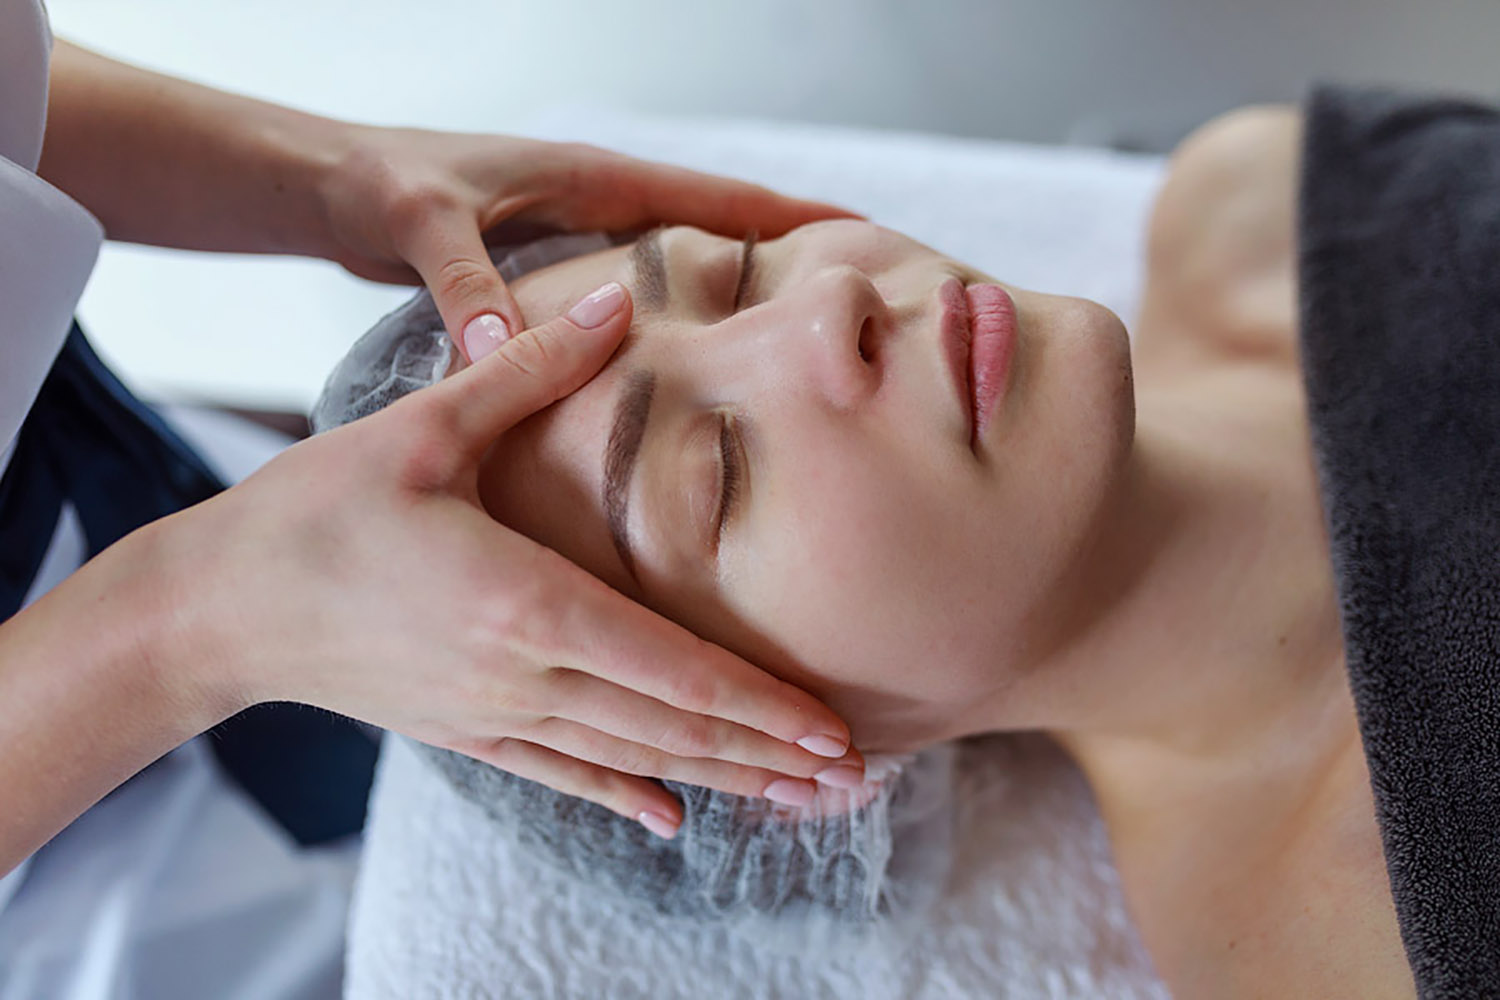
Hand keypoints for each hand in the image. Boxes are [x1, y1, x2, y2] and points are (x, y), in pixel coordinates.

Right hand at [155, 282, 861, 836]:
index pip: (669, 669)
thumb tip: (620, 298)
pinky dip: (623, 794)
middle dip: (767, 754)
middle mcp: (520, 677)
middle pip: (668, 728)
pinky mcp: (467, 733)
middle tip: (855, 776)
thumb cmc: (316, 510)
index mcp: (522, 604)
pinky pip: (562, 775)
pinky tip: (670, 821)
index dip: (758, 705)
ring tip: (797, 801)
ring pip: (630, 757)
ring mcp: (494, 717)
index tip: (832, 731)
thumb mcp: (424, 426)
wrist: (218, 607)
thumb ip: (532, 368)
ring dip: (719, 780)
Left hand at [318, 126, 855, 362]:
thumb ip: (466, 285)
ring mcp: (581, 237)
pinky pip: (635, 300)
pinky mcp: (556, 272)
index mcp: (590, 178)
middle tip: (856, 302)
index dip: (791, 216)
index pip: (715, 196)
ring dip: (735, 295)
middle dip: (787, 258)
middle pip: (718, 231)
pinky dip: (674, 324)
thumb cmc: (373, 185)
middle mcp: (598, 203)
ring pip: (680, 270)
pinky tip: (692, 370)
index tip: (866, 237)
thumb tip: (503, 357)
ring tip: (795, 346)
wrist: (326, 188)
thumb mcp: (420, 225)